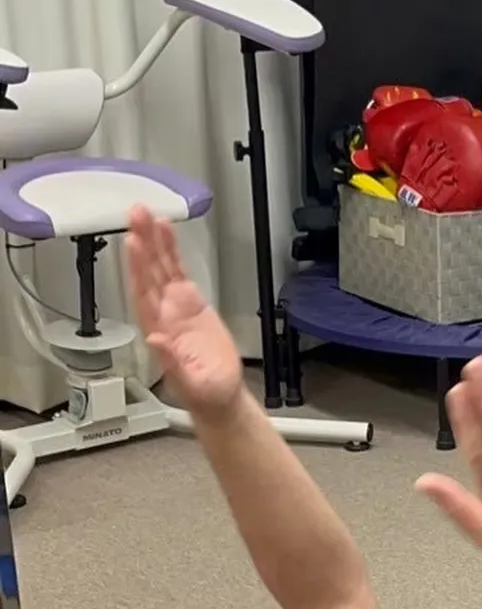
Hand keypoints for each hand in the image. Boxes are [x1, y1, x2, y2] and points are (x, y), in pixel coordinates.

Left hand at [124, 208, 242, 416]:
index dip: (139, 268)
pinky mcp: (190, 302)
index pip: (144, 293)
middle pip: (148, 272)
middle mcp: (163, 314)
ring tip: (146, 214)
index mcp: (160, 330)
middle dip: (141, 242)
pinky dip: (171, 251)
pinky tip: (166, 232)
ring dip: (152, 240)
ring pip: (159, 267)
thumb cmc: (206, 393)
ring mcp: (175, 306)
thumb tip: (155, 339)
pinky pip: (177, 272)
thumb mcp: (192, 383)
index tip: (134, 244)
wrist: (220, 395)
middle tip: (136, 214)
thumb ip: (171, 362)